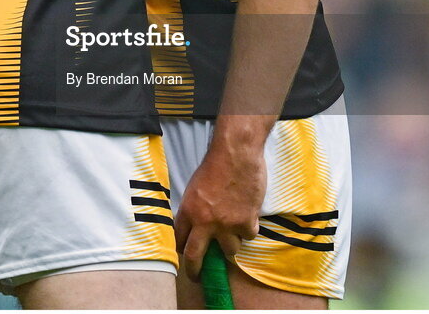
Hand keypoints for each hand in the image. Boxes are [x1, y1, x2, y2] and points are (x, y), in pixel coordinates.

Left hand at [174, 142, 265, 280]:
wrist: (237, 152)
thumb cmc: (216, 163)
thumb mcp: (196, 186)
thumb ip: (195, 207)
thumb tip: (196, 223)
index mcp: (189, 210)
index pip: (180, 239)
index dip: (182, 249)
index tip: (185, 254)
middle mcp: (205, 222)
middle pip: (195, 256)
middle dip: (195, 270)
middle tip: (197, 276)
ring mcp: (226, 224)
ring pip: (229, 250)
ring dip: (231, 243)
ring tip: (233, 231)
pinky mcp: (246, 222)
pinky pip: (248, 236)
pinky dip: (249, 228)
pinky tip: (248, 214)